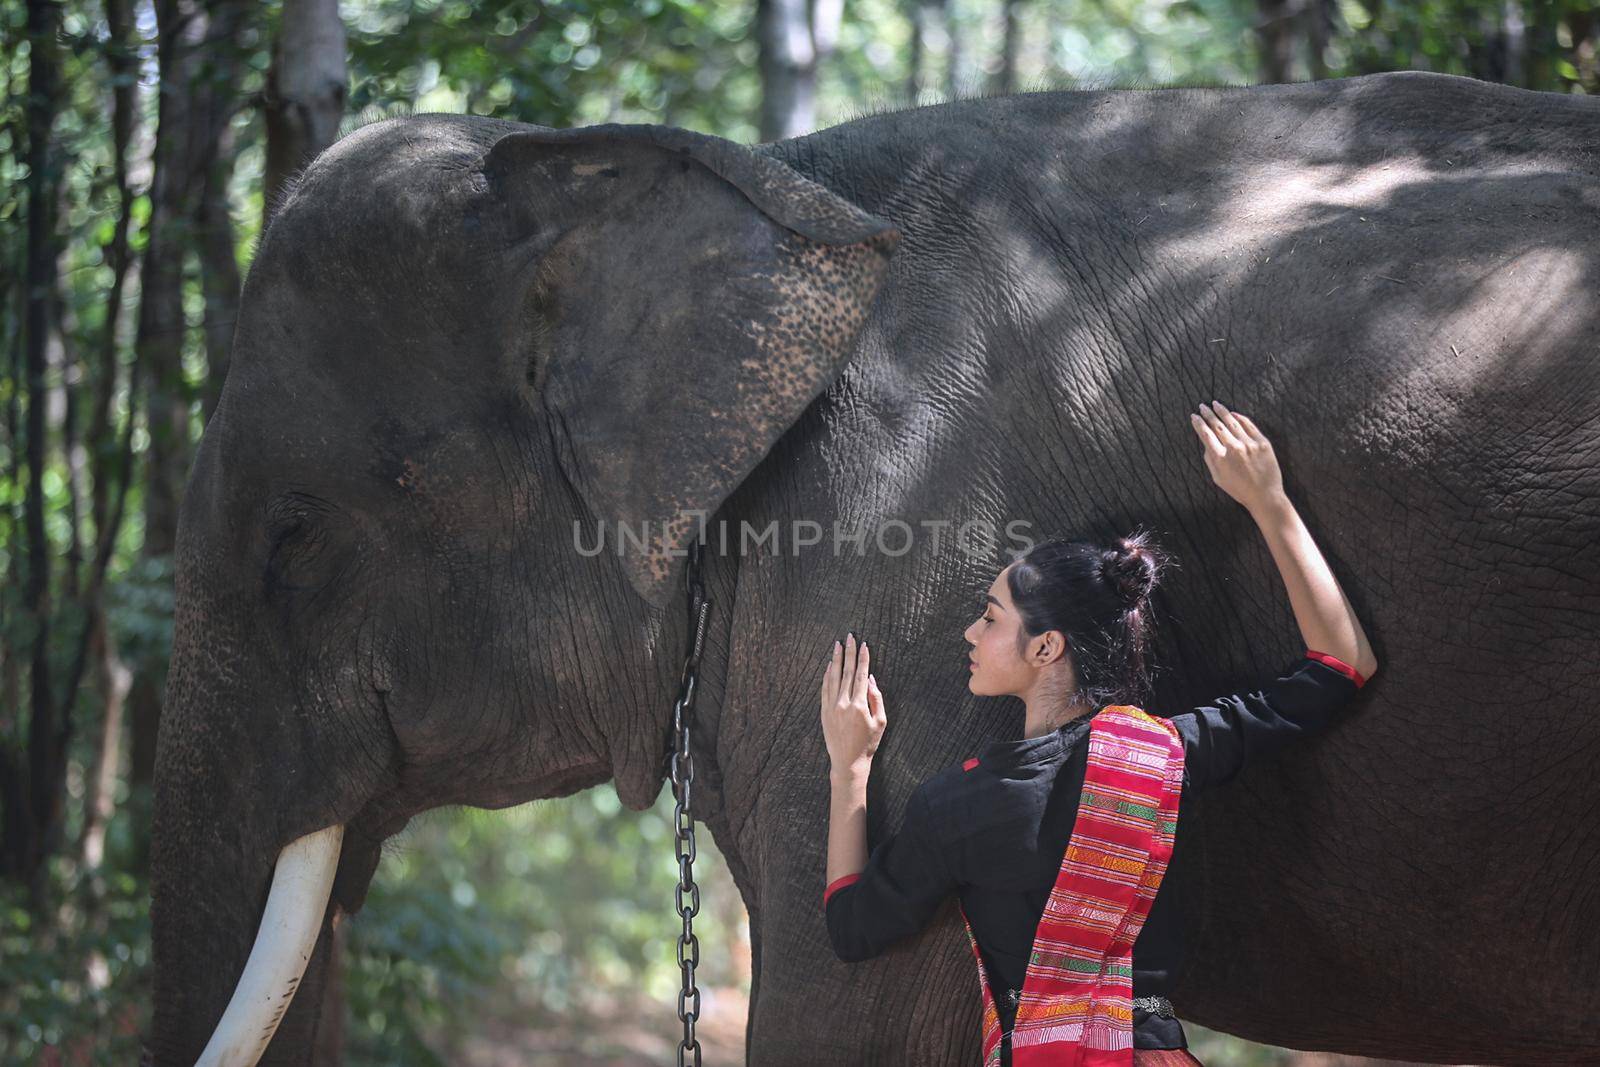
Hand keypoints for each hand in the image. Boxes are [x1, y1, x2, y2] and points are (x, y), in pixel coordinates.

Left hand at [820, 633, 884, 775]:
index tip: (864, 645)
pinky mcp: (824, 712)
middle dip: (849, 652)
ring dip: (835, 659)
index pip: (860, 674)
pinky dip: (826, 675)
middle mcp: (843, 703)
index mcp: (859, 705)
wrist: (848, 761)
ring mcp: (831, 707)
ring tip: (837, 645)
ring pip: (833, 677)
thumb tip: (870, 679)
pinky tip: (829, 665)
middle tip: (850, 637)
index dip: (863, 658)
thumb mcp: (880, 722)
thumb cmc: (868, 742)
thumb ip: (876, 698)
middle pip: (846, 671)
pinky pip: (824, 688)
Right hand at [1189, 400, 1284, 512]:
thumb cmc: (1239, 489)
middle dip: (1208, 414)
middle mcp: (1234, 448)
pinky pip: (1249, 425)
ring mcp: (1249, 444)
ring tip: (1216, 404)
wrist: (1265, 495)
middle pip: (1217, 425)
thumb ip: (1210, 459)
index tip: (1194, 416)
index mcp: (1220, 458)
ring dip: (1222, 411)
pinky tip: (1233, 413)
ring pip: (1232, 422)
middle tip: (1202, 406)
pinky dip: (1239, 417)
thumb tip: (1206, 443)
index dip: (1199, 423)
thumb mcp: (1217, 478)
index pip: (1206, 434)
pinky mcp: (1262, 442)